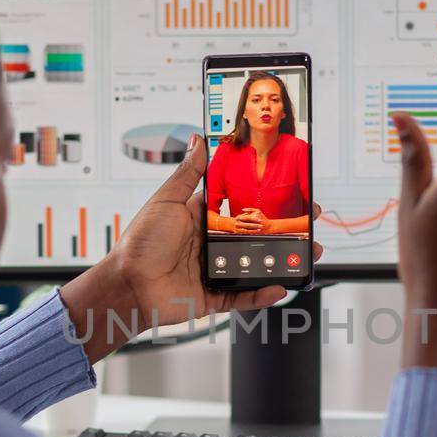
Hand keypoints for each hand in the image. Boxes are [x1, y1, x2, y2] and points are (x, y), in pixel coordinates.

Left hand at [60, 135, 321, 362]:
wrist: (127, 284)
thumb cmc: (140, 243)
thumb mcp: (166, 201)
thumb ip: (188, 174)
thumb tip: (199, 140)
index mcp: (203, 219)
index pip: (242, 207)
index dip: (266, 200)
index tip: (289, 191)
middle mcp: (212, 245)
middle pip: (256, 237)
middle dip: (285, 231)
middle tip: (308, 222)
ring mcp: (215, 271)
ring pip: (256, 266)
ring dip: (282, 261)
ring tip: (305, 253)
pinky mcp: (214, 296)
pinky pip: (244, 296)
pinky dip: (262, 293)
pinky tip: (279, 286)